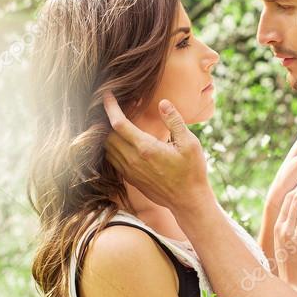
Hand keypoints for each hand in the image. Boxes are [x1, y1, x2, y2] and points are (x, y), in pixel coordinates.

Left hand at [104, 94, 211, 212]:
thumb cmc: (192, 172)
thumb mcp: (190, 143)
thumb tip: (163, 102)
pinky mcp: (131, 179)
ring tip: (110, 121)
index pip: (119, 123)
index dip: (110, 107)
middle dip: (105, 119)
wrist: (188, 201)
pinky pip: (113, 160)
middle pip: (107, 135)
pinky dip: (111, 147)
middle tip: (109, 106)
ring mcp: (130, 171)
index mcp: (146, 148)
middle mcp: (133, 160)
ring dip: (106, 134)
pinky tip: (118, 141)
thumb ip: (174, 121)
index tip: (106, 94)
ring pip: (107, 149)